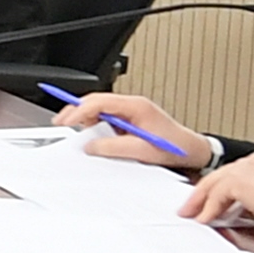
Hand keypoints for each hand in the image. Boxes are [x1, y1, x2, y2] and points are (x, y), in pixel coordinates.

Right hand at [58, 93, 206, 166]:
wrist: (191, 151)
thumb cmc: (174, 147)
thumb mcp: (141, 150)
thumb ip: (113, 147)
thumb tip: (90, 145)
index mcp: (135, 106)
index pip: (99, 102)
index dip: (79, 110)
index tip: (66, 120)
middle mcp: (131, 105)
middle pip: (96, 102)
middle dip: (77, 112)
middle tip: (62, 123)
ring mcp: (130, 111)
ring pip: (99, 110)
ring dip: (87, 120)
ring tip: (79, 134)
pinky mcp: (129, 120)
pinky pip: (106, 119)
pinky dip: (96, 126)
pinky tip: (93, 137)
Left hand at [183, 153, 253, 229]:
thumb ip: (247, 200)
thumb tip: (230, 211)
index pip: (229, 174)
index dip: (214, 189)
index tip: (204, 201)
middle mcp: (252, 162)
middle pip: (217, 176)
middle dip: (201, 194)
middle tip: (189, 208)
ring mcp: (246, 169)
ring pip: (214, 184)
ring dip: (201, 202)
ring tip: (193, 215)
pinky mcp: (240, 181)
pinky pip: (217, 195)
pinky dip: (209, 209)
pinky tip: (206, 220)